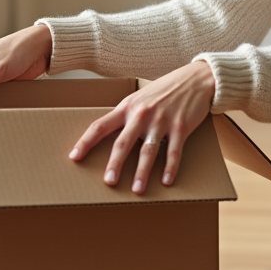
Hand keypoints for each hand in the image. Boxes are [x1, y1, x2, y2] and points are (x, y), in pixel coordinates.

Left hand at [69, 61, 215, 194]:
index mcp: (127, 107)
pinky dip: (170, 168)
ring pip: (148, 151)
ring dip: (142, 173)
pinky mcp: (181, 127)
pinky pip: (174, 152)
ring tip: (137, 190)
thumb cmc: (165, 90)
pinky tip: (166, 181)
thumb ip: (126, 116)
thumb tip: (110, 137)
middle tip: (109, 182)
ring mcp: (161, 121)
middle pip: (123, 142)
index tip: (74, 157)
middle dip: (114, 164)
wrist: (196, 79)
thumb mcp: (140, 98)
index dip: (85, 142)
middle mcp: (142, 114)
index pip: (100, 125)